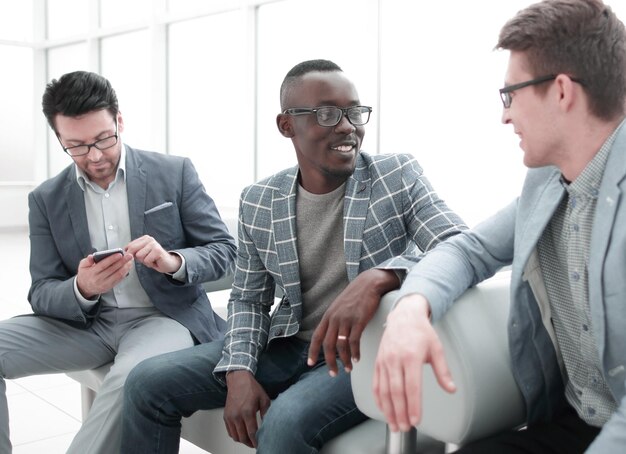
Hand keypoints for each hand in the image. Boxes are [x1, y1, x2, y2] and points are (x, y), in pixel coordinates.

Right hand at [76, 251, 133, 298]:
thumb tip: (91, 257)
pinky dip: (124, 273)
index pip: (103, 265)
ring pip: (117, 275)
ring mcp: (105, 284)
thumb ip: (87, 261)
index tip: (119, 254)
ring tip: (130, 261)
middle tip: (129, 256)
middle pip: (112, 269)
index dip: (112, 259)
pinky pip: (119, 279)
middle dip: (122, 262)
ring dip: (125, 267)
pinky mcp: (109, 287)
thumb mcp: (82, 266)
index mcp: (92, 272)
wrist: (85, 287)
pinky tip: (128, 267)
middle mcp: (99, 279)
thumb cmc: (85, 274)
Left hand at [124, 235, 181, 273]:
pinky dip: (150, 264)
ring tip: (151, 260)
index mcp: (144, 238)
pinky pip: (146, 260)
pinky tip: (155, 261)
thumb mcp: (141, 254)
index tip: (137, 257)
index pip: (130, 245)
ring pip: (139, 256)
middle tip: (146, 259)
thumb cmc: (154, 259)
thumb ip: (134, 252)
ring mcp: (154, 244)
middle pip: (133, 249)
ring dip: (145, 261)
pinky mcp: (158, 250)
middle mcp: (149, 239)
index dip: (131, 254)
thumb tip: (125, 254)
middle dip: (138, 258)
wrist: (167, 263)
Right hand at [223, 370, 270, 447]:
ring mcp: (230, 416)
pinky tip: (242, 433)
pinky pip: (230, 431)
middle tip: (255, 443)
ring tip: (249, 439)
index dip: (256, 441)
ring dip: (242, 440)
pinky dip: (236, 435)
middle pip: (242, 437)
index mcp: (247, 411)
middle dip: (250, 443)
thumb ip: (266, 413)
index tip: (259, 444)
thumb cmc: (251, 388)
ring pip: (235, 436)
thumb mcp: (263, 399)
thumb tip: (268, 424)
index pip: (251, 433)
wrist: (238, 379)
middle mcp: (237, 415)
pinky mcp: (226, 416)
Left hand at [308, 269, 399, 375]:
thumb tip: (333, 335)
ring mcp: (346, 319)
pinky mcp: (359, 320)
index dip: (312, 351)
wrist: (368, 283)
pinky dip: (354, 352)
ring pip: (341, 345)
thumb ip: (334, 319)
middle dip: (330, 362)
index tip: (310, 364)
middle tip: (334, 373)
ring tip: (348, 368)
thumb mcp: (339, 307)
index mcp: (328, 316)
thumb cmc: (355, 296)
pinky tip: (357, 359)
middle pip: (328, 345)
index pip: (316, 337)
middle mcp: (334, 318)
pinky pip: (354, 341)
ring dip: (344, 360)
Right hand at [373, 294, 455, 432]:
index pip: (412, 387)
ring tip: (394, 424)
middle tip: (404, 428)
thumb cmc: (421, 331)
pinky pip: (376, 383)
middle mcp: (395, 360)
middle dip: (400, 412)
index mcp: (411, 356)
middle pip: (396, 392)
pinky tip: (384, 409)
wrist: (404, 315)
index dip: (413, 405)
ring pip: (384, 390)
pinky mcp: (377, 362)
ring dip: (388, 409)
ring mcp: (384, 361)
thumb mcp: (437, 348)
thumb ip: (443, 371)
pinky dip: (378, 398)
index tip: (416, 420)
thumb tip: (451, 389)